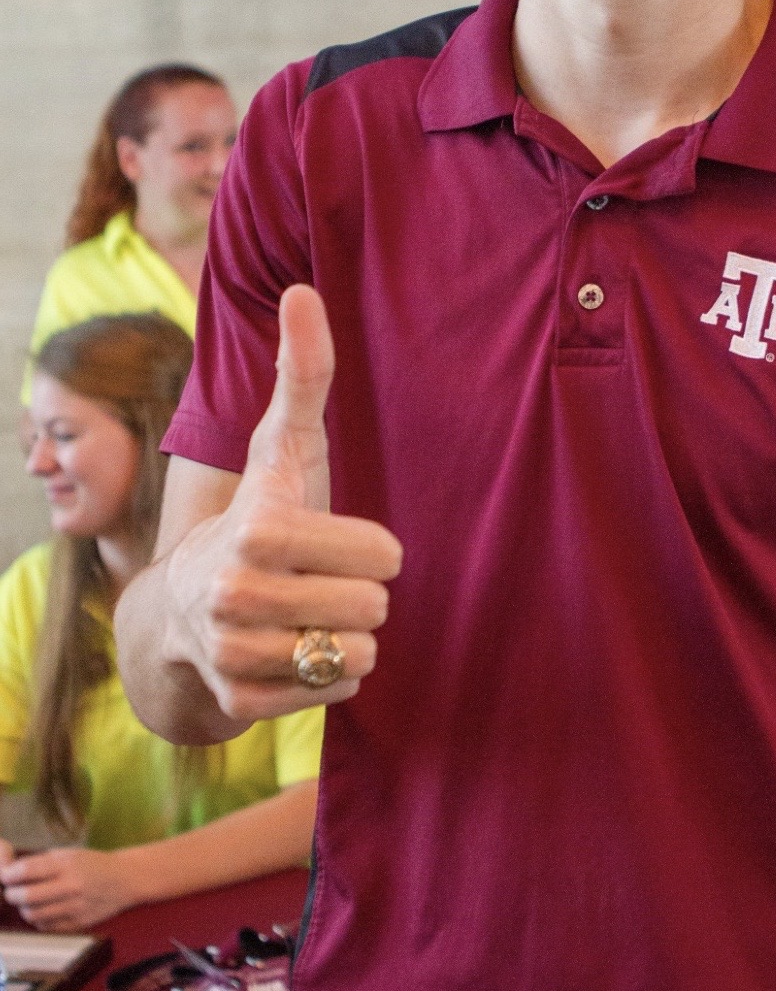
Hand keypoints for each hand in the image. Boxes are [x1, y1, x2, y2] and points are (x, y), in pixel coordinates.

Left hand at [0, 846, 137, 931]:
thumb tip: (9, 871)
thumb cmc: (93, 864)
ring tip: (27, 901)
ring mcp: (74, 907)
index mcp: (68, 864)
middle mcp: (71, 886)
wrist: (125, 880)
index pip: (27, 870)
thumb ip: (41, 862)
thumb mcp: (69, 854)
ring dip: (24, 908)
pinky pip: (46, 926)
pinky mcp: (78, 924)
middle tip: (11, 891)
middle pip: (26, 896)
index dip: (9, 874)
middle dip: (12, 894)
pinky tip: (43, 910)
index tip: (5, 875)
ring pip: (32, 914)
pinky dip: (38, 920)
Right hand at [163, 285, 402, 722]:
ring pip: (357, 653)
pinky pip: (334, 691)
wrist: (179, 611)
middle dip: (362, 593)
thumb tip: (302, 290)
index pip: (381, 555)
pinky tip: (292, 648)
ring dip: (346, 635)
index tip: (343, 541)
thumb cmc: (256, 514)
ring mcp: (234, 652)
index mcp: (256, 527)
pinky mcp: (240, 700)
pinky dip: (327, 674)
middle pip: (374, 607)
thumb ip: (302, 374)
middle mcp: (235, 592)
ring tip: (307, 612)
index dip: (377, 549)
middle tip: (322, 580)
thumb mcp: (282, 448)